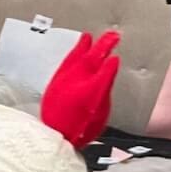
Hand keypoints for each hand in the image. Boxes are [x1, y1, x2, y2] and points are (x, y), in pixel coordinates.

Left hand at [40, 30, 120, 149]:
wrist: (54, 135)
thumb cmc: (78, 130)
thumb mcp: (100, 115)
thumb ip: (104, 93)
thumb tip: (108, 76)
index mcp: (91, 91)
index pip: (105, 71)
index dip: (111, 63)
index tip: (116, 57)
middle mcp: (77, 82)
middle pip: (92, 58)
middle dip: (103, 45)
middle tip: (112, 36)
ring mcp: (64, 80)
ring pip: (76, 57)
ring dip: (84, 45)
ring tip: (89, 37)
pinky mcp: (54, 82)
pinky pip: (66, 62)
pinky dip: (73, 53)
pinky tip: (76, 49)